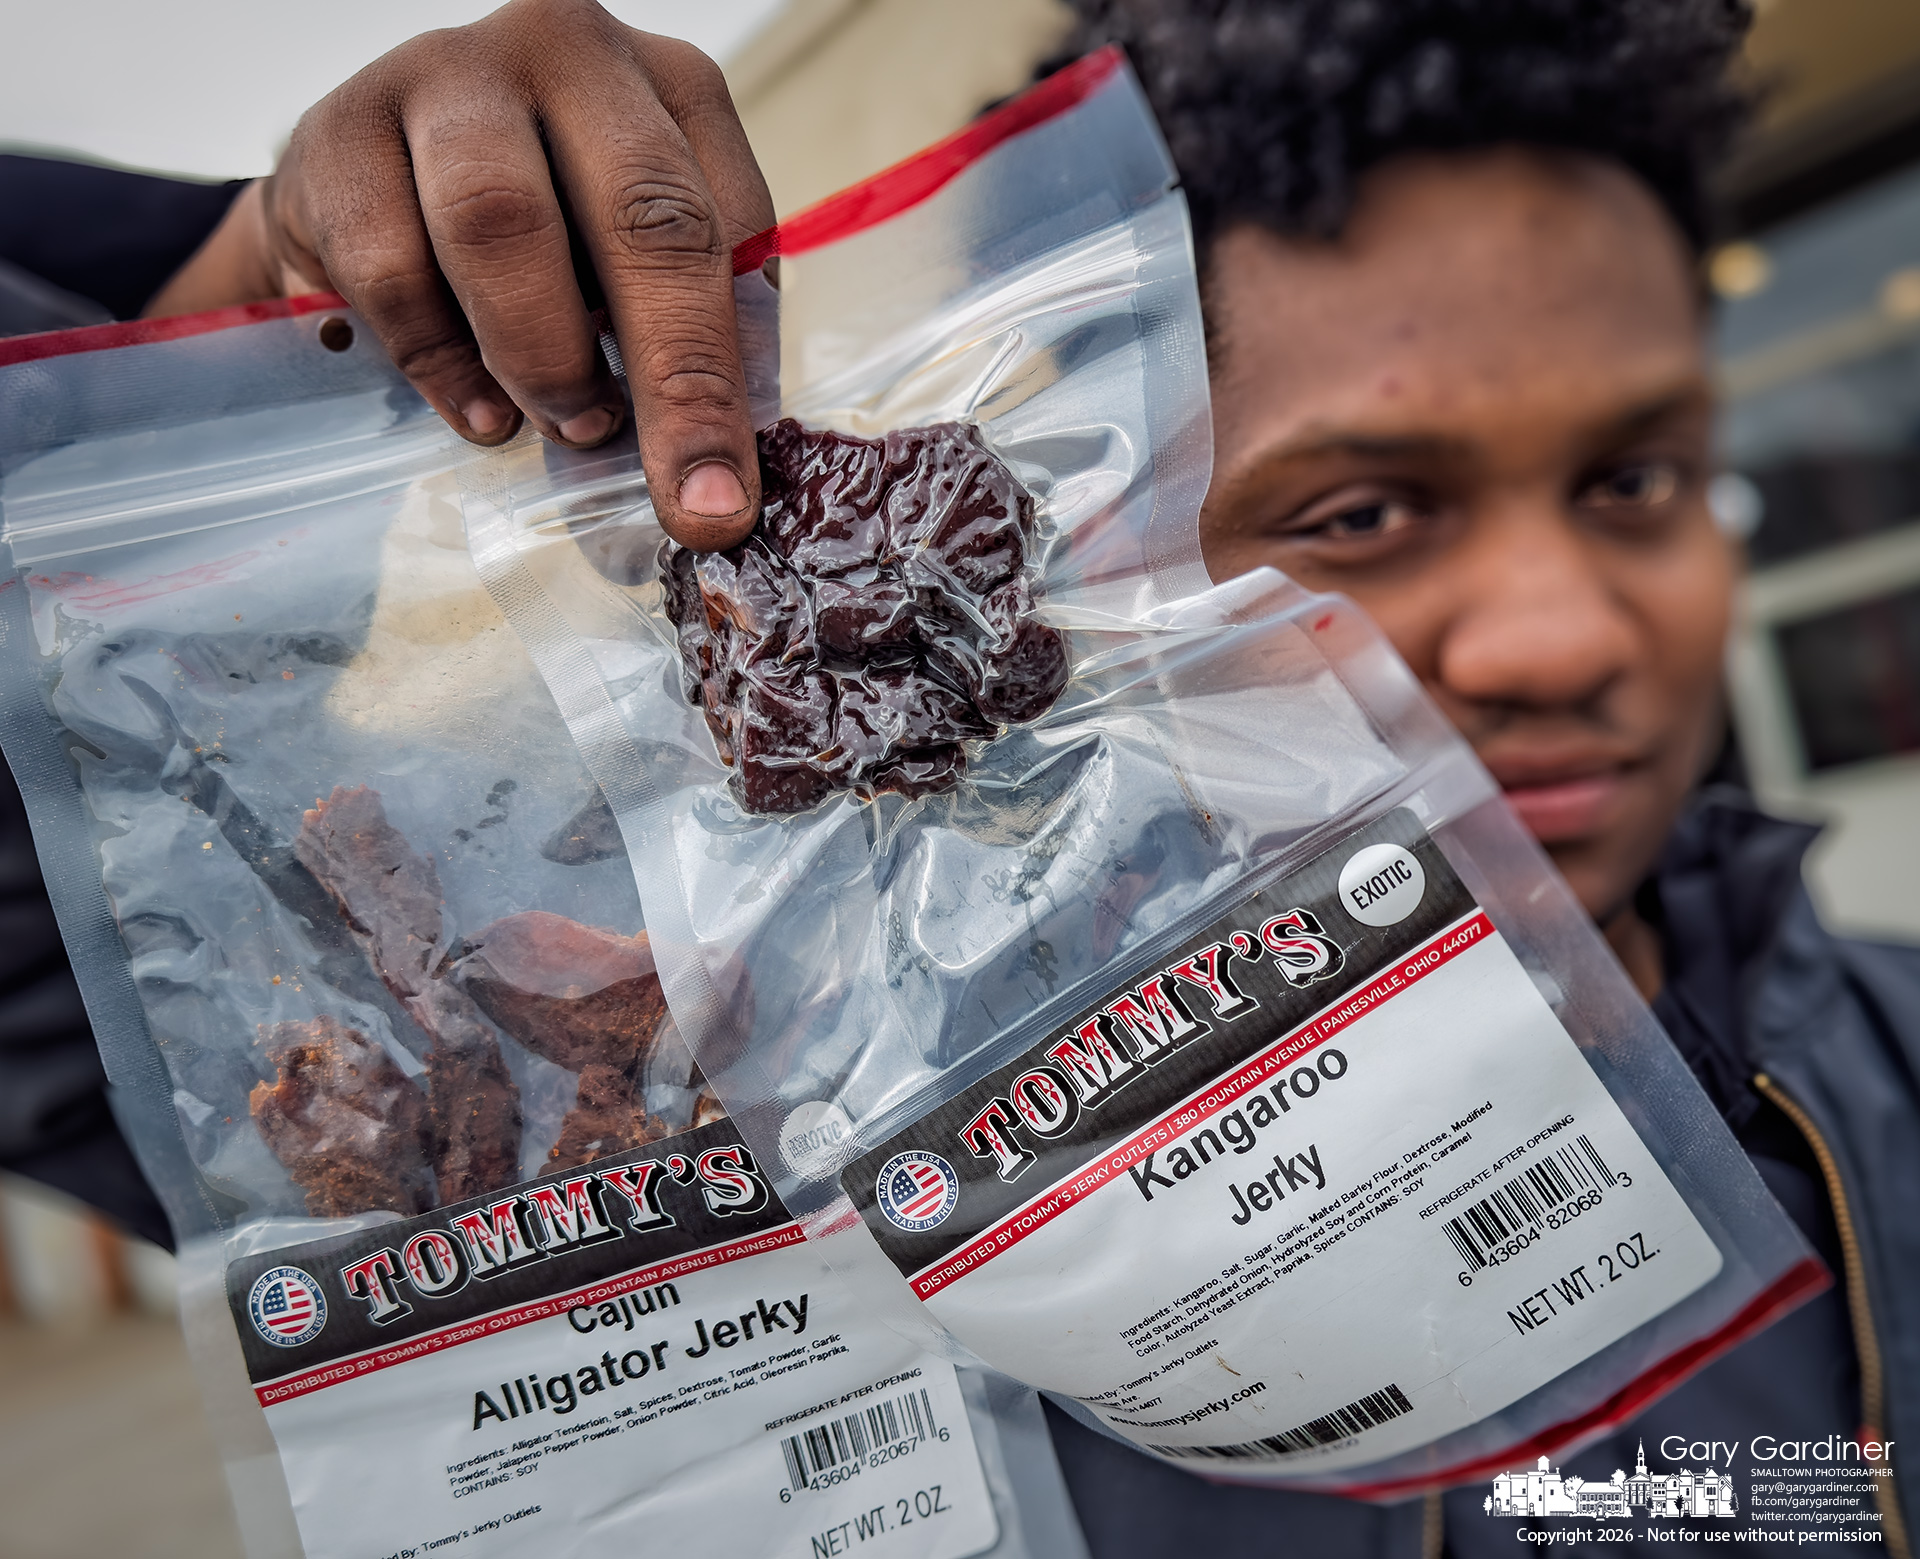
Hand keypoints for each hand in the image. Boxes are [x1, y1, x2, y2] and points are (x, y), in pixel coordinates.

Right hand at [148, 0, 772, 548]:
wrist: (358, 187)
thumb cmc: (532, 240)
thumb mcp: (624, 267)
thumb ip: (679, 345)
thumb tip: (711, 486)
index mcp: (672, 87)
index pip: (732, 227)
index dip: (738, 371)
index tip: (729, 490)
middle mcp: (569, 53)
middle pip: (643, 215)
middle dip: (675, 379)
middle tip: (683, 499)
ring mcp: (449, 75)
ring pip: (503, 223)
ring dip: (544, 357)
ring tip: (566, 428)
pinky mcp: (341, 129)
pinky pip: (393, 265)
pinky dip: (442, 363)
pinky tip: (478, 414)